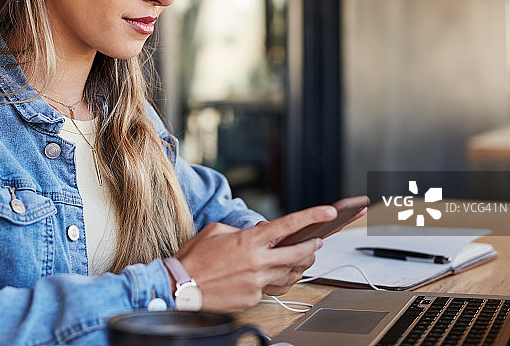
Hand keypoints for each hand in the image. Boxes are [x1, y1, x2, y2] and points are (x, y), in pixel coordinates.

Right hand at [173, 205, 335, 310]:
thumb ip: (243, 230)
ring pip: (290, 274)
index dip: (312, 216)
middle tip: (318, 242)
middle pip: (298, 254)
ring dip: (299, 265)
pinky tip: (279, 275)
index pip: (288, 225)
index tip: (329, 212)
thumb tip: (259, 233)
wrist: (181, 285)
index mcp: (249, 240)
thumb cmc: (196, 257)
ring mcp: (257, 282)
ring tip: (302, 258)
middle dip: (312, 247)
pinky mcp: (252, 298)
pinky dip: (280, 280)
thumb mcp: (217, 230)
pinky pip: (274, 289)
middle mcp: (257, 261)